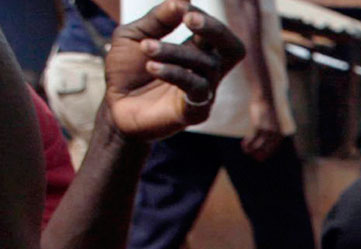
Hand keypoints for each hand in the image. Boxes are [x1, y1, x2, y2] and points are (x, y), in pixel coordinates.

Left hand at [103, 0, 245, 142]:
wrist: (114, 107)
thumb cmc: (127, 72)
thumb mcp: (134, 36)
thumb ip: (156, 20)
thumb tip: (181, 0)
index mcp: (197, 51)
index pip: (215, 32)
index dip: (202, 17)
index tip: (181, 9)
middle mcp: (207, 71)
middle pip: (232, 48)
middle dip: (214, 29)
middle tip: (189, 19)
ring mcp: (204, 92)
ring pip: (206, 65)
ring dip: (173, 51)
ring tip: (147, 48)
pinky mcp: (195, 111)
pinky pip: (196, 88)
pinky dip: (174, 72)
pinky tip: (152, 66)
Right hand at [242, 96, 282, 159]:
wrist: (265, 97)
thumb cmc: (268, 109)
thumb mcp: (272, 122)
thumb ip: (271, 130)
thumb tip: (266, 137)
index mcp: (280, 133)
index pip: (274, 148)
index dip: (266, 154)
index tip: (260, 157)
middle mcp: (275, 133)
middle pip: (266, 149)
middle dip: (259, 154)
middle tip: (252, 156)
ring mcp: (267, 130)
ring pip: (258, 145)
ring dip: (251, 150)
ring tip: (245, 150)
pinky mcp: (259, 126)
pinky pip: (252, 139)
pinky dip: (247, 144)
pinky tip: (244, 145)